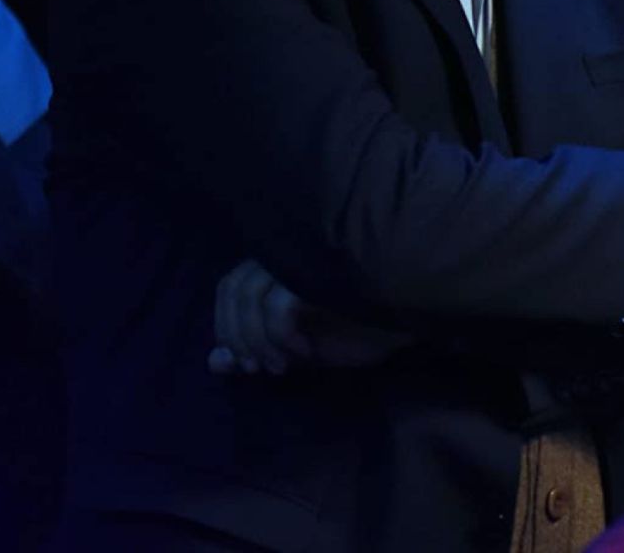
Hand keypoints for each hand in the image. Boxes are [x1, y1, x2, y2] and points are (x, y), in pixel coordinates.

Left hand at [208, 258, 412, 375]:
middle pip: (234, 288)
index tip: (243, 362)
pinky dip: (280, 335)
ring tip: (281, 366)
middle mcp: (287, 255)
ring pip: (250, 295)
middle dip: (237, 335)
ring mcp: (303, 259)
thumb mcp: (299, 350)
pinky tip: (302, 353)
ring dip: (257, 339)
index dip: (226, 326)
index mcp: (280, 266)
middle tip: (256, 368)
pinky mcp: (319, 270)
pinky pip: (278, 304)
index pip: (229, 285)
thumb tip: (213, 362)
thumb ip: (257, 351)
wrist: (410, 322)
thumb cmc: (359, 329)